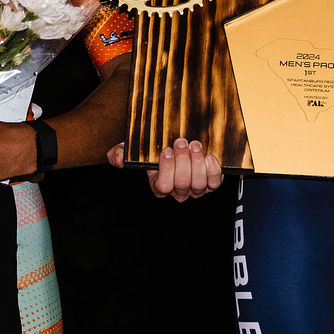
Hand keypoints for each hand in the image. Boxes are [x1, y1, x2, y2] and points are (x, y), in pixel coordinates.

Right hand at [107, 136, 223, 201]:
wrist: (180, 143)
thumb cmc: (155, 148)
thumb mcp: (134, 149)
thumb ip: (120, 153)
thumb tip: (118, 160)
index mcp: (159, 186)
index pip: (162, 186)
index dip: (166, 170)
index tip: (166, 150)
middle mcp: (178, 191)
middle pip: (182, 184)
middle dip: (182, 161)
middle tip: (181, 142)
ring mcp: (195, 189)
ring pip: (198, 184)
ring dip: (197, 163)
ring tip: (194, 145)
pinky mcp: (211, 183)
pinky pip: (214, 183)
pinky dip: (213, 171)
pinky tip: (209, 156)